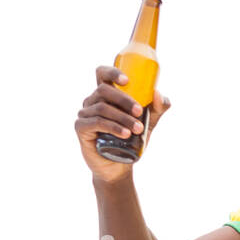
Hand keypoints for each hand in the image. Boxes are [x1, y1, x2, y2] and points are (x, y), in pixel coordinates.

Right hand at [75, 64, 171, 182]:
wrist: (119, 167)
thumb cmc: (131, 141)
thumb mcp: (148, 123)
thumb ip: (157, 108)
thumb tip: (158, 94)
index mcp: (106, 95)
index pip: (102, 74)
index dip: (112, 72)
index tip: (127, 80)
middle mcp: (92, 101)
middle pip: (104, 90)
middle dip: (124, 100)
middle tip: (139, 111)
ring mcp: (85, 113)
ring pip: (102, 108)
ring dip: (122, 117)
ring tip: (138, 129)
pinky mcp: (81, 128)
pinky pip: (96, 123)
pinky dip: (112, 127)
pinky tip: (125, 134)